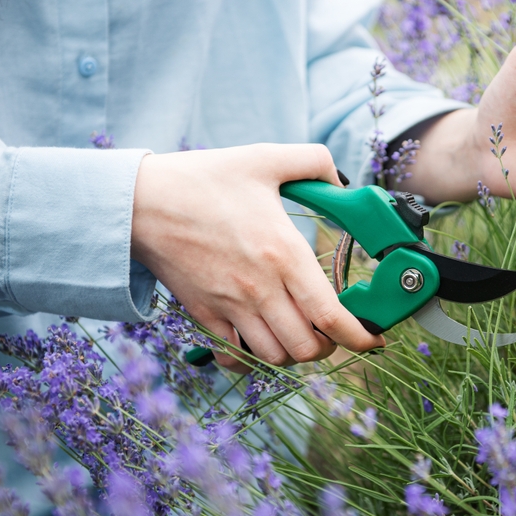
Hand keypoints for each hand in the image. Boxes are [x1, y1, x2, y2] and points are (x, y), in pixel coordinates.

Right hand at [130, 144, 384, 372]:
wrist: (142, 201)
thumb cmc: (203, 179)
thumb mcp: (265, 158)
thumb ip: (313, 160)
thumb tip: (341, 181)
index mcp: (284, 253)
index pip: (332, 317)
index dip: (360, 337)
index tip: (373, 340)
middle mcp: (261, 288)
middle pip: (308, 347)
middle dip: (329, 346)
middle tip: (333, 330)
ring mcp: (230, 306)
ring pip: (276, 357)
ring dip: (294, 352)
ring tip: (299, 332)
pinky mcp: (204, 315)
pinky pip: (235, 357)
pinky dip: (253, 358)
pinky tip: (259, 338)